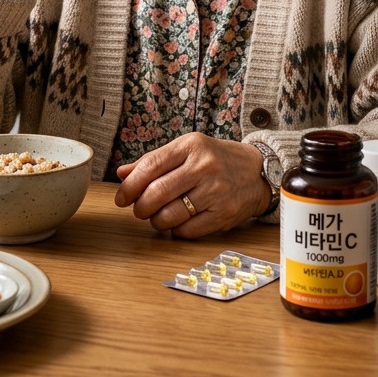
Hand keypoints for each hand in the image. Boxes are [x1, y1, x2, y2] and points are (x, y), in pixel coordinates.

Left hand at [114, 133, 270, 237]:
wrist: (257, 171)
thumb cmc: (215, 159)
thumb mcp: (186, 150)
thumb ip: (154, 161)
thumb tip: (122, 174)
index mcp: (190, 146)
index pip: (150, 166)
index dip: (130, 186)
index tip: (121, 197)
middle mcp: (203, 166)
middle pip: (156, 193)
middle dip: (140, 207)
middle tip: (138, 210)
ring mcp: (215, 191)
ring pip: (169, 215)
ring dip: (156, 221)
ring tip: (158, 216)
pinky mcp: (223, 214)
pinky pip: (187, 230)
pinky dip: (176, 230)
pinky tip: (178, 222)